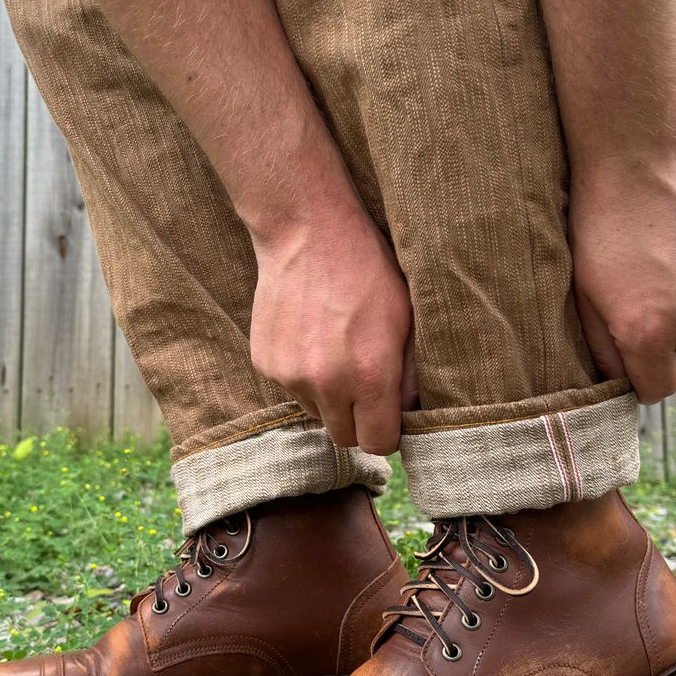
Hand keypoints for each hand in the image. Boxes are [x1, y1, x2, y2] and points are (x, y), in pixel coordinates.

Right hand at [249, 215, 417, 454]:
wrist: (308, 232)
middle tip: (363, 385)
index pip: (377, 444)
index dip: (385, 433)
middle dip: (357, 420)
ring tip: (334, 353)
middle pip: (344, 436)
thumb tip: (411, 412)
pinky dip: (301, 375)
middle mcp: (327, 384)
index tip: (387, 415)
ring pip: (315, 413)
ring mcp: (290, 375)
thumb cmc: (368, 271)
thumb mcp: (406, 320)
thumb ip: (410, 375)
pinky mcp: (265, 363)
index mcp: (371, 376)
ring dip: (328, 397)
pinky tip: (309, 338)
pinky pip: (290, 388)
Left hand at [569, 150, 675, 402]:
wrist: (637, 165)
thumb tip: (619, 383)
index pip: (657, 390)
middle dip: (658, 341)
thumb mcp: (583, 297)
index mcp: (649, 333)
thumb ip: (604, 350)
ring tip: (653, 268)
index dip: (639, 379)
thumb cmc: (598, 233)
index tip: (626, 357)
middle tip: (633, 298)